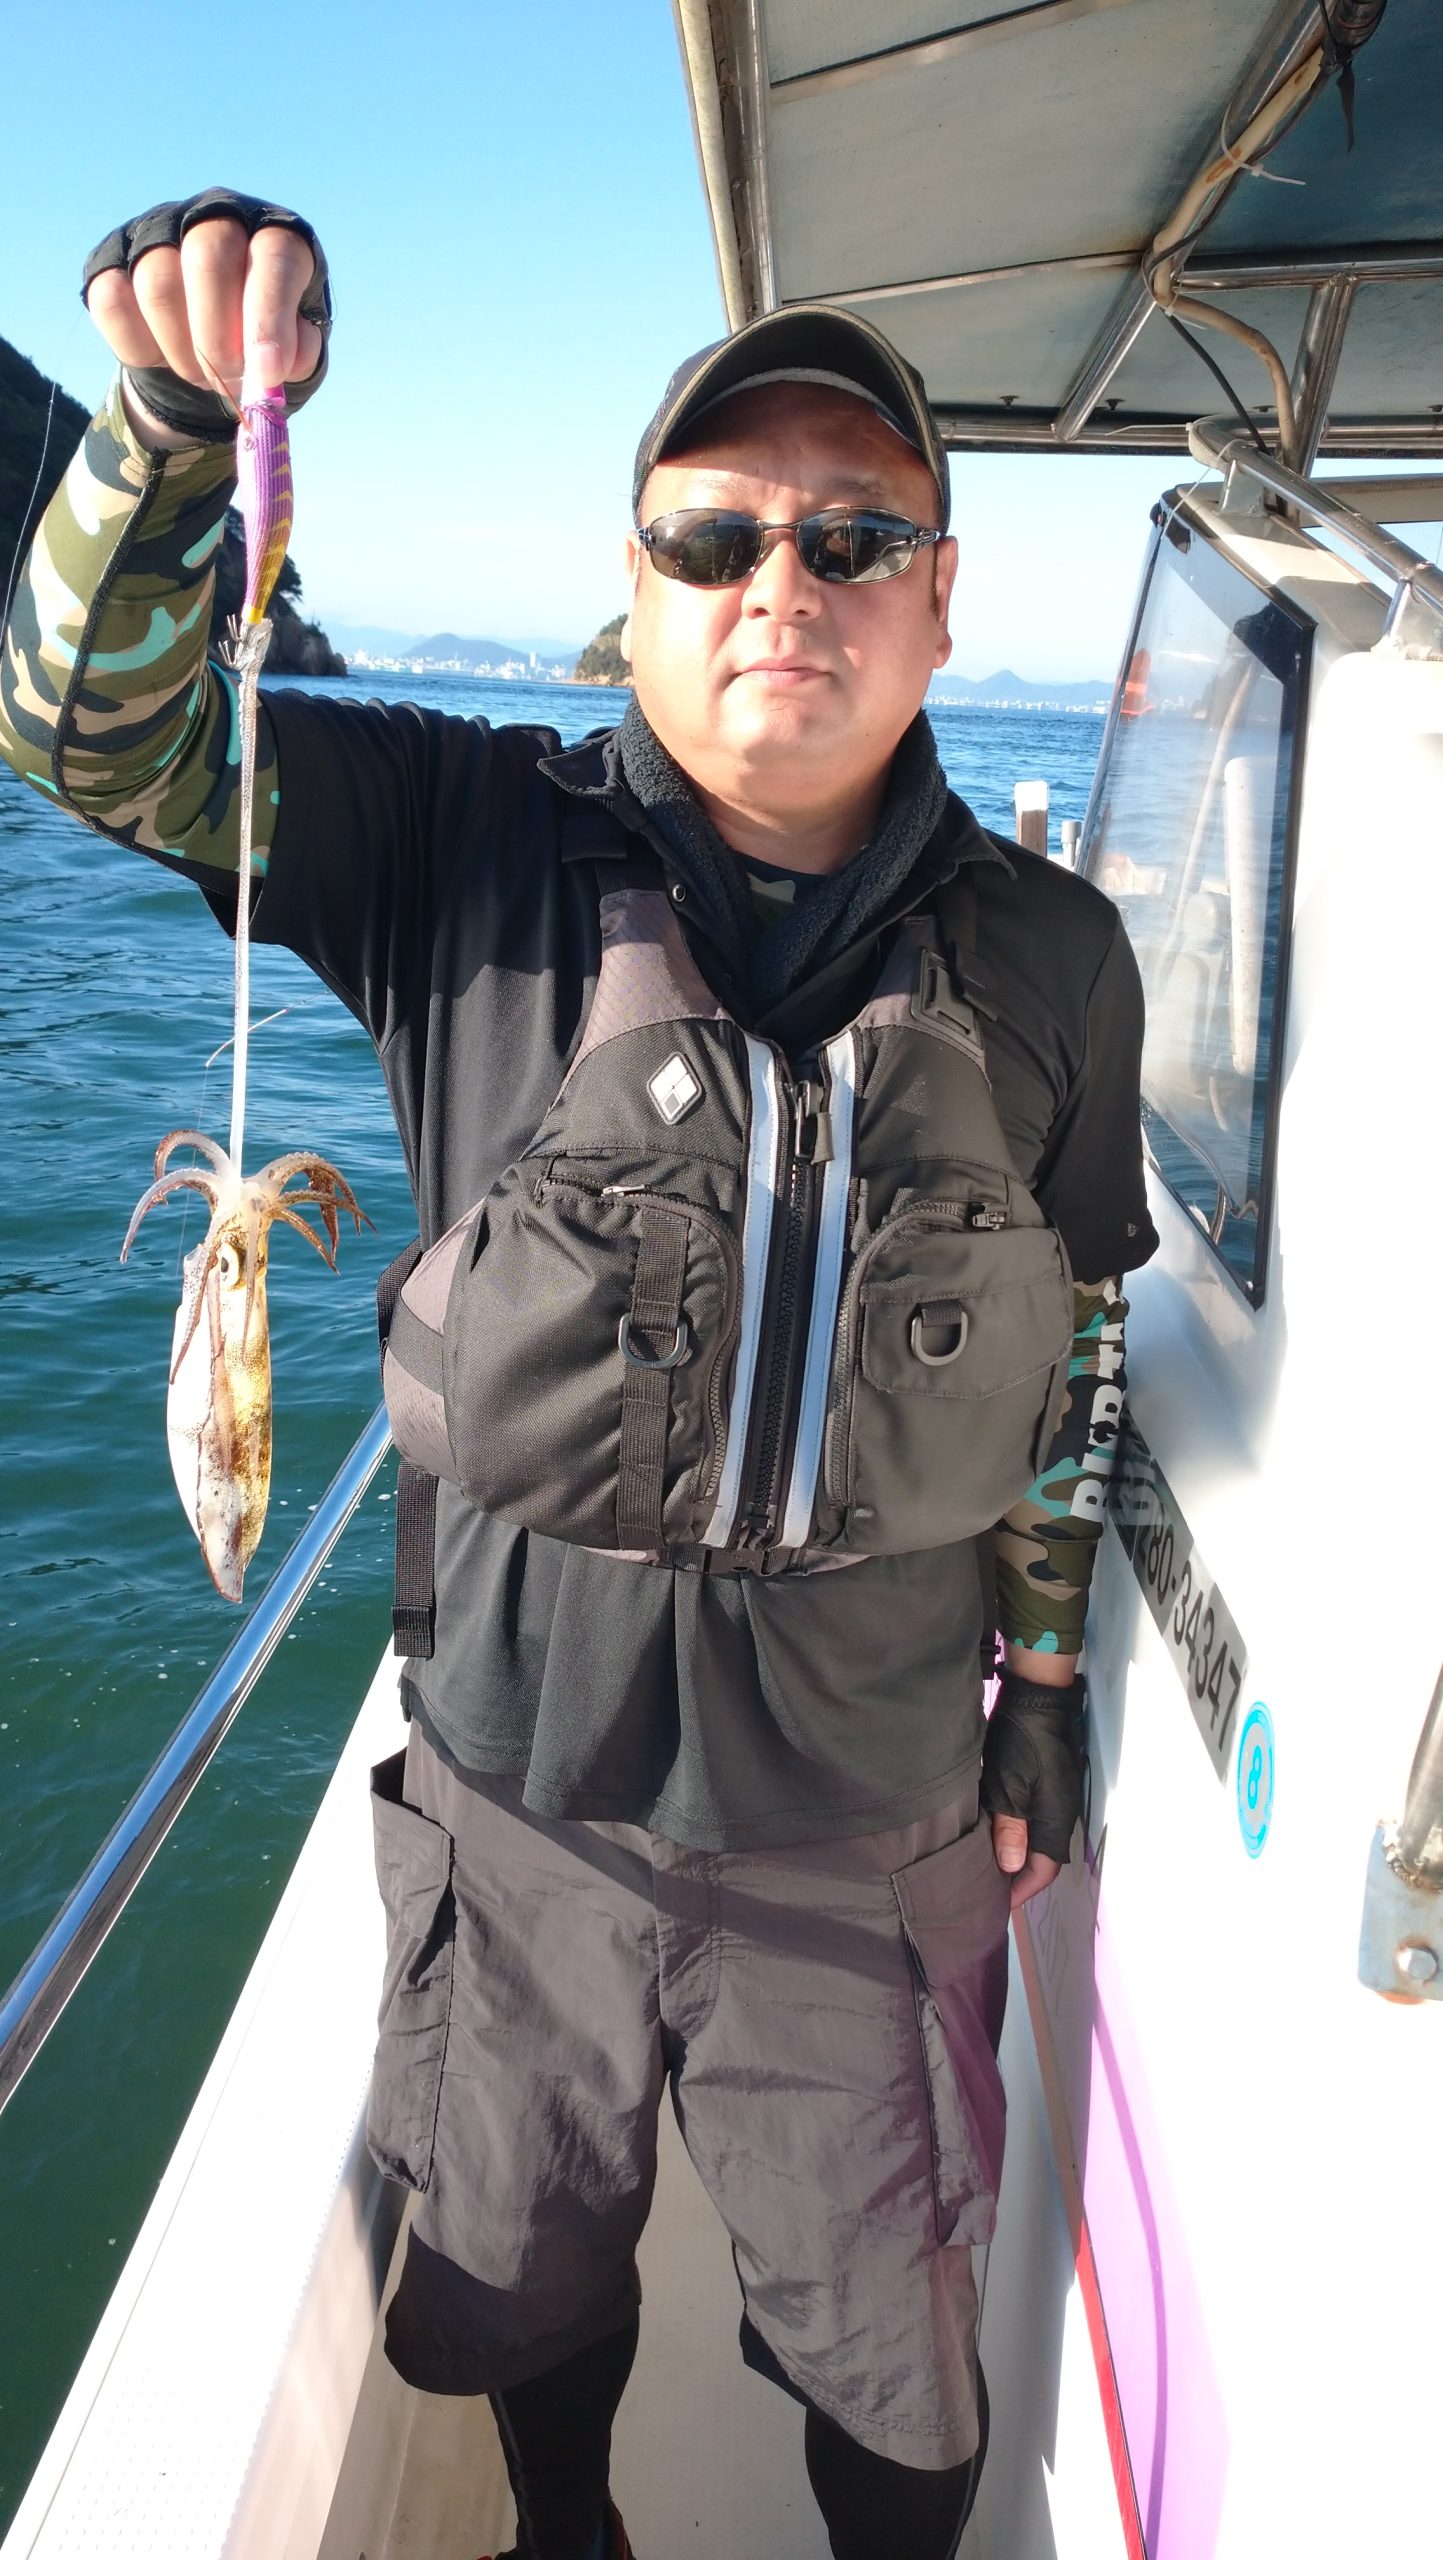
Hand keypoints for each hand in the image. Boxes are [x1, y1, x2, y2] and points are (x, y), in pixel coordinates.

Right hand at [82, 190, 330, 444]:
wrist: (208, 346)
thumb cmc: (261, 341)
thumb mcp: (294, 352)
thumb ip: (298, 355)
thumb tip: (279, 362)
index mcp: (272, 232)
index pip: (275, 256)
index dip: (269, 317)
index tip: (266, 373)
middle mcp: (214, 215)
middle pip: (208, 258)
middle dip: (216, 337)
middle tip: (227, 380)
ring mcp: (157, 231)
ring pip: (158, 283)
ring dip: (180, 350)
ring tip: (199, 373)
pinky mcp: (111, 258)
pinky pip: (112, 301)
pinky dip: (137, 347)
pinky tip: (160, 357)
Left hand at [981, 1668, 1087, 1912]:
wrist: (1037, 1700)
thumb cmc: (1019, 1743)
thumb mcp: (1007, 1786)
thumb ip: (1010, 1828)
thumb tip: (1013, 1868)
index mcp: (1053, 1820)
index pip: (1043, 1870)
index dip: (1022, 1890)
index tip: (997, 1905)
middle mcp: (1060, 1814)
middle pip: (1042, 1859)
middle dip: (1018, 1879)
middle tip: (989, 1891)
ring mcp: (1057, 1798)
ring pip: (1038, 1841)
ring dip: (1017, 1857)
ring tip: (989, 1868)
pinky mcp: (1048, 1785)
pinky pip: (1035, 1822)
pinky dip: (1017, 1835)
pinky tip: (996, 1835)